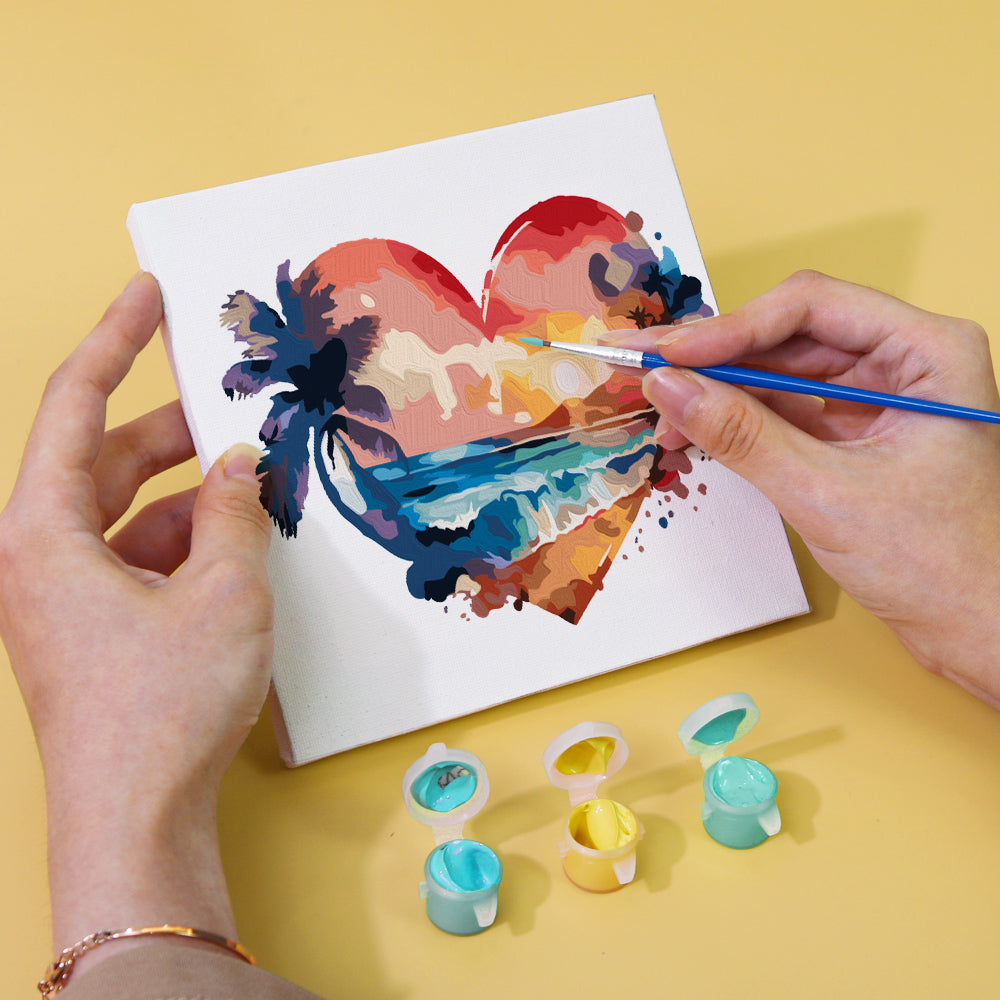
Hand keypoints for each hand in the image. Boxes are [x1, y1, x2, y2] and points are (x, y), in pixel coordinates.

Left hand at [0, 273, 273, 958]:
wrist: (134, 819)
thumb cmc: (161, 708)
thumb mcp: (222, 590)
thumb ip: (234, 512)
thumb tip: (242, 467)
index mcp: (42, 533)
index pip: (75, 406)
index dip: (116, 341)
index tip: (147, 295)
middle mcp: (38, 558)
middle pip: (105, 461)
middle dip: (174, 433)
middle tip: (232, 407)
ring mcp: (62, 596)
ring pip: (127, 513)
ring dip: (191, 497)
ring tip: (256, 489)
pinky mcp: (91, 628)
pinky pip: (137, 558)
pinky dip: (187, 542)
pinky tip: (239, 547)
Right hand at [630, 270, 999, 708]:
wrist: (980, 629)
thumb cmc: (941, 565)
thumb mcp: (827, 494)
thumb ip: (742, 435)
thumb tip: (669, 386)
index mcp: (928, 351)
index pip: (811, 308)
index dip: (731, 328)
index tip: (669, 355)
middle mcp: (905, 360)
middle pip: (790, 334)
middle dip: (714, 356)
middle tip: (644, 367)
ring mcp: (879, 396)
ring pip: (781, 370)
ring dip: (719, 389)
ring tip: (662, 411)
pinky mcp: (856, 432)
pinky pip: (785, 407)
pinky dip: (739, 419)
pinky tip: (695, 429)